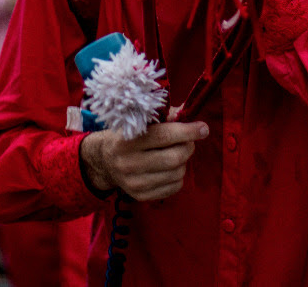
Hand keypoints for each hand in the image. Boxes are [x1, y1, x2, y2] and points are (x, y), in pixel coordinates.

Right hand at [80, 121, 208, 200]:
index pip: (164, 136)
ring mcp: (134, 183)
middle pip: (174, 158)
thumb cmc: (127, 136)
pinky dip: (178, 176)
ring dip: (183, 161)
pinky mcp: (141, 196)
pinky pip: (174, 187)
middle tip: (188, 141)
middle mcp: (129, 164)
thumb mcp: (139, 122)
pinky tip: (169, 168)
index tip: (203, 128)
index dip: (187, 131)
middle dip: (188, 147)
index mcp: (127, 141)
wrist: (104, 162)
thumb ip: (163, 116)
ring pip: (177, 173)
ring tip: (175, 153)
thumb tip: (187, 112)